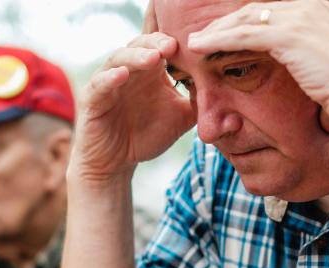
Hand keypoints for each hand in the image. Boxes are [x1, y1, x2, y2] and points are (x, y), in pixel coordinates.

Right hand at [70, 5, 193, 182]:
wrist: (115, 163)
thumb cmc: (145, 136)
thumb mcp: (180, 119)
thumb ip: (202, 106)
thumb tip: (235, 104)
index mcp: (151, 70)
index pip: (162, 45)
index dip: (176, 43)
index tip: (194, 47)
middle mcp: (130, 70)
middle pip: (141, 44)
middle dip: (157, 43)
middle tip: (173, 46)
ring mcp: (109, 81)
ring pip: (120, 58)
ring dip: (136, 56)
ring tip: (154, 57)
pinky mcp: (92, 98)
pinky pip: (99, 83)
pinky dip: (110, 77)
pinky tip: (122, 75)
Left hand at [187, 0, 328, 127]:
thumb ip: (311, 56)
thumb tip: (304, 67)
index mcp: (318, 9)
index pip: (269, 10)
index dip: (243, 22)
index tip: (223, 34)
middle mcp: (308, 6)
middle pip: (253, 10)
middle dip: (224, 23)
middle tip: (201, 37)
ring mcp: (299, 17)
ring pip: (244, 20)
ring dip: (215, 31)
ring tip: (194, 43)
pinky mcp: (288, 35)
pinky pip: (243, 34)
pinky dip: (218, 40)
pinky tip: (199, 48)